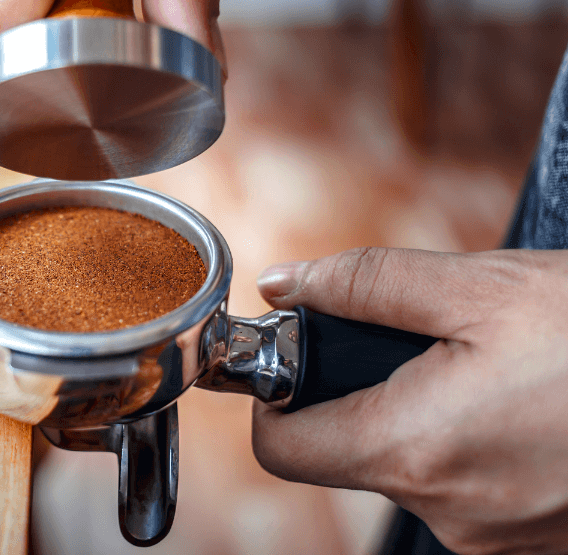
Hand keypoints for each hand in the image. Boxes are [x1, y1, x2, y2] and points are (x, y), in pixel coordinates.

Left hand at [253, 247, 567, 554]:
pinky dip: (477, 443)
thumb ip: (365, 283)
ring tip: (500, 369)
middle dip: (367, 389)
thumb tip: (286, 285)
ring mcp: (496, 541)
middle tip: (425, 340)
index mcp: (416, 450)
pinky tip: (529, 405)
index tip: (300, 355)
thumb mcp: (483, 288)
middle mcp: (449, 514)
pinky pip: (471, 488)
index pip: (282, 448)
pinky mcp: (535, 544)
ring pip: (414, 465)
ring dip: (430, 411)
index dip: (275, 396)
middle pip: (349, 449)